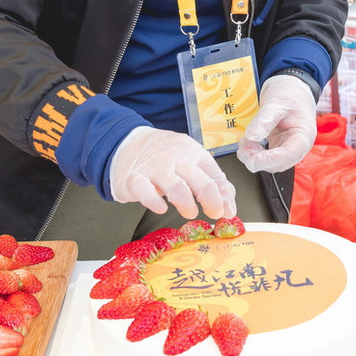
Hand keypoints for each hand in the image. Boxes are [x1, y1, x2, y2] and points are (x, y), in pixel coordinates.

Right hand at [109, 126, 236, 219]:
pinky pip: (146, 192)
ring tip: (189, 211)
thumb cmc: (162, 156)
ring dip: (187, 205)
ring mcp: (155, 168)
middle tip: (213, 213)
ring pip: (178, 188)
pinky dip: (155, 203)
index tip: (226, 212)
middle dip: (211, 202)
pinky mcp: (135, 179)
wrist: (126, 142)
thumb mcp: (189, 161)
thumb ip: (211, 180)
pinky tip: (161, 208)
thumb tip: (229, 207)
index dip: (224, 197)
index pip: (215, 175)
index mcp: (193, 152)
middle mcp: (176, 158)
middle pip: (202, 182)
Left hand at [236, 74, 316, 173]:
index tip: (253, 159)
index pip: (289, 154)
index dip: (270, 159)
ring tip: (245, 143)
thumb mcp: (276, 103)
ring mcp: (289, 149)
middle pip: (279, 164)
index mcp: (304, 135)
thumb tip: (252, 137)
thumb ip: (264, 120)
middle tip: (243, 147)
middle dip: (259, 159)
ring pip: (271, 165)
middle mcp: (298, 147)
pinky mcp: (280, 148)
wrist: (292, 90)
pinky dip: (255, 154)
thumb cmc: (290, 95)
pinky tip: (248, 143)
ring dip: (255, 158)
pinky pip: (267, 158)